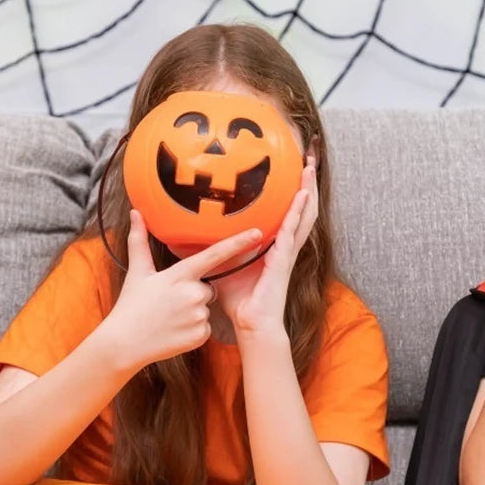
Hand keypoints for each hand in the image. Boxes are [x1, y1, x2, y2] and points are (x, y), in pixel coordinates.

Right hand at [102, 210, 262, 369]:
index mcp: (180, 275)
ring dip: (194, 311)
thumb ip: (139, 241)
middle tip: (172, 301)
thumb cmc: (131, 306)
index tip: (258, 233)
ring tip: (171, 317)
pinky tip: (176, 330)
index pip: (215, 255)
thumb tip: (136, 213)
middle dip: (195, 292)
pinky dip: (194, 328)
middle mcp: (193, 293)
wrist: (124, 344)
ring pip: (207, 307)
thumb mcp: (137, 272)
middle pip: (209, 287)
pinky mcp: (201, 335)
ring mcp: (198, 315)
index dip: (238, 243)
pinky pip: (206, 326)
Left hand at [214, 154, 318, 338]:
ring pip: (303, 215)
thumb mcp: (220, 267)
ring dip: (307, 191)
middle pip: (300, 209)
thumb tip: (174, 236)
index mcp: (273, 246)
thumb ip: (205, 249)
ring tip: (309, 168)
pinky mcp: (283, 259)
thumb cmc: (239, 301)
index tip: (291, 173)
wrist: (252, 324)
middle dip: (305, 185)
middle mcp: (284, 246)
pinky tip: (302, 196)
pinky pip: (292, 231)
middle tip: (308, 160)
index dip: (291, 195)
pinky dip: (299, 211)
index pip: (286, 215)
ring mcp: (286, 252)